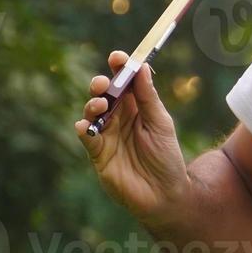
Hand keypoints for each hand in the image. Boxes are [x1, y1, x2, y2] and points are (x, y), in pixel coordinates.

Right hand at [75, 50, 188, 220]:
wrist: (165, 195)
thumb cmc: (167, 159)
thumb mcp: (161, 124)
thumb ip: (149, 98)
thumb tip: (142, 67)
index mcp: (137, 108)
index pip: (125, 82)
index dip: (120, 68)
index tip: (118, 57)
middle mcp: (119, 118)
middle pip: (105, 93)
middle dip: (102, 84)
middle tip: (106, 83)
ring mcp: (107, 135)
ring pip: (92, 112)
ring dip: (93, 104)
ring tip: (102, 104)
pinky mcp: (98, 154)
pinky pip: (86, 138)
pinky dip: (84, 129)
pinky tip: (86, 125)